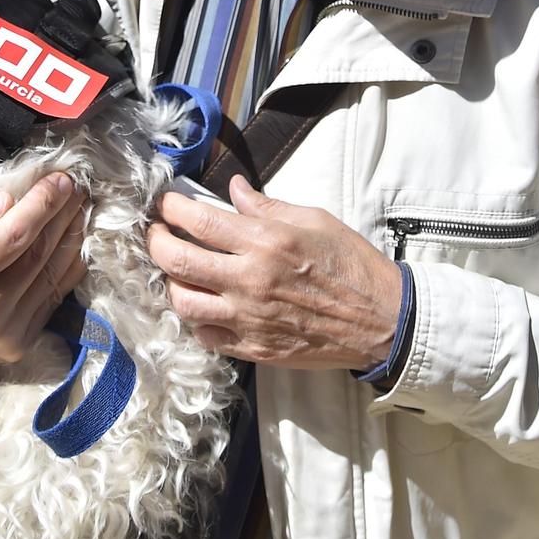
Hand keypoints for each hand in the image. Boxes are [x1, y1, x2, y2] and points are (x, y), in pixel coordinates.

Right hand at [0, 173, 87, 361]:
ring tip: (79, 208)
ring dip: (72, 238)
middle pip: (39, 254)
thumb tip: (5, 202)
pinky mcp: (16, 343)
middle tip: (77, 186)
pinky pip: (54, 298)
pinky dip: (69, 267)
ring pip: (52, 275)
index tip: (62, 178)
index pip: (17, 235)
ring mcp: (3, 332)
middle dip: (63, 215)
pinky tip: (72, 240)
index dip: (44, 204)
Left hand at [149, 175, 400, 369]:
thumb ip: (267, 206)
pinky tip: (204, 305)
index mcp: (266, 242)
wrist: (382, 321)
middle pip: (177, 260)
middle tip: (157, 232)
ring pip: (182, 302)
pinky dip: (197, 320)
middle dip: (156, 241)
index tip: (166, 203)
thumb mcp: (314, 221)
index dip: (171, 209)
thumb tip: (233, 189)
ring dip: (170, 282)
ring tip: (176, 270)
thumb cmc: (352, 265)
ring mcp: (248, 319)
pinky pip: (206, 336)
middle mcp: (250, 281)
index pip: (199, 221)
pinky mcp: (254, 349)